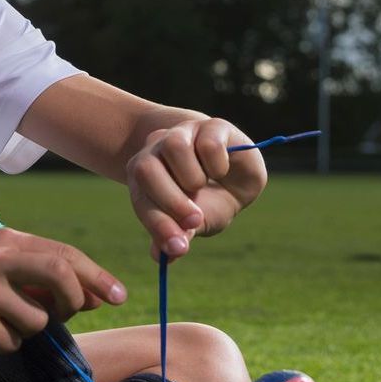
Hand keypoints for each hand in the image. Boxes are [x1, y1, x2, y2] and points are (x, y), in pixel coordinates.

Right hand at [0, 229, 126, 355]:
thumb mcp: (2, 273)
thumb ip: (44, 281)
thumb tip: (96, 297)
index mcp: (6, 241)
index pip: (64, 253)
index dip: (96, 276)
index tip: (119, 296)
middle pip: (60, 275)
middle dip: (74, 300)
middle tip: (70, 314)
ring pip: (38, 318)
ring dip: (28, 330)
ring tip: (1, 323)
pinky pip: (11, 340)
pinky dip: (4, 344)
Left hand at [126, 118, 267, 260]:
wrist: (239, 175)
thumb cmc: (211, 201)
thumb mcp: (197, 223)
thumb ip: (179, 235)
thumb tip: (163, 257)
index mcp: (145, 178)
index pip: (141, 200)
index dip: (158, 225)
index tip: (178, 248)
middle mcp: (157, 152)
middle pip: (145, 168)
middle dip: (170, 201)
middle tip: (195, 220)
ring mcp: (183, 133)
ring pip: (173, 147)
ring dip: (192, 177)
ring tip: (205, 187)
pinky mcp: (211, 125)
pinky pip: (207, 143)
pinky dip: (217, 164)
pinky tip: (221, 170)